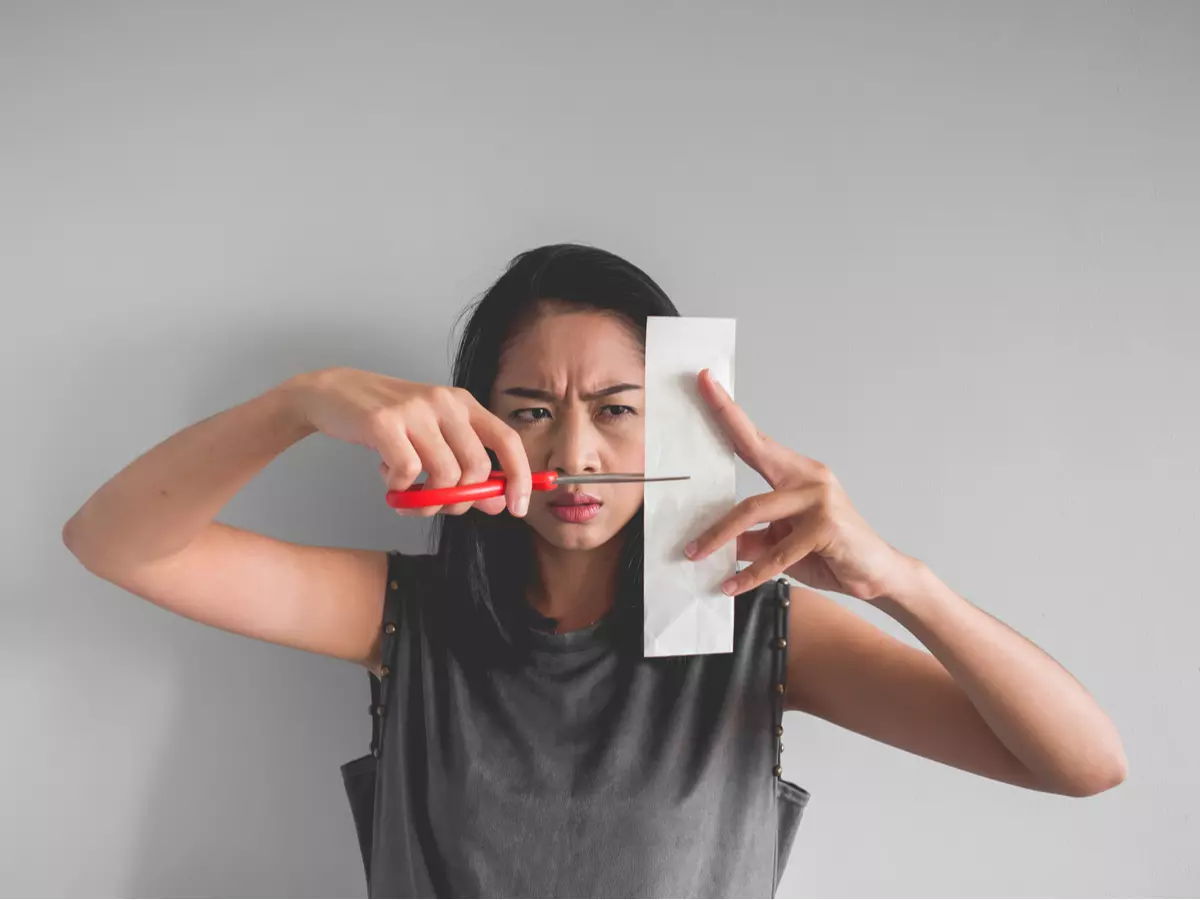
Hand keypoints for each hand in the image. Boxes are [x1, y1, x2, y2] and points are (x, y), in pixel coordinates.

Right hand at [287, 367, 531, 517]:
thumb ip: (466, 468)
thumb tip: (497, 503)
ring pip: (444, 475)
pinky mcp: (384, 422)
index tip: (518, 508)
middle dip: (460, 499)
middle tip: (437, 505)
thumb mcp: (434, 438)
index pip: (507, 440)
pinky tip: (389, 480)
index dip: (519, 477)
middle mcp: (445, 402)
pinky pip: (408, 473)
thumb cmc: (391, 423)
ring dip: (427, 499)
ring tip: (408, 494)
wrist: (334, 394)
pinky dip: (400, 489)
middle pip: (476, 467)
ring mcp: (415, 410)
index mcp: (464, 404)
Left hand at [685, 370, 911, 599]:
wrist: (877, 576)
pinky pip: (776, 551)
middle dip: (724, 421)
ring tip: (696, 554)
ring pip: (753, 509)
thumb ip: (751, 539)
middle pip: (754, 450)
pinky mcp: (825, 526)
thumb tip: (713, 543)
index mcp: (797, 474)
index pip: (756, 440)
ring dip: (719, 535)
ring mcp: (819, 498)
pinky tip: (732, 585)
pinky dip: (751, 572)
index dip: (729, 412)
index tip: (705, 382)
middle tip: (700, 398)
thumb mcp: (781, 546)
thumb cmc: (831, 553)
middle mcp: (809, 477)